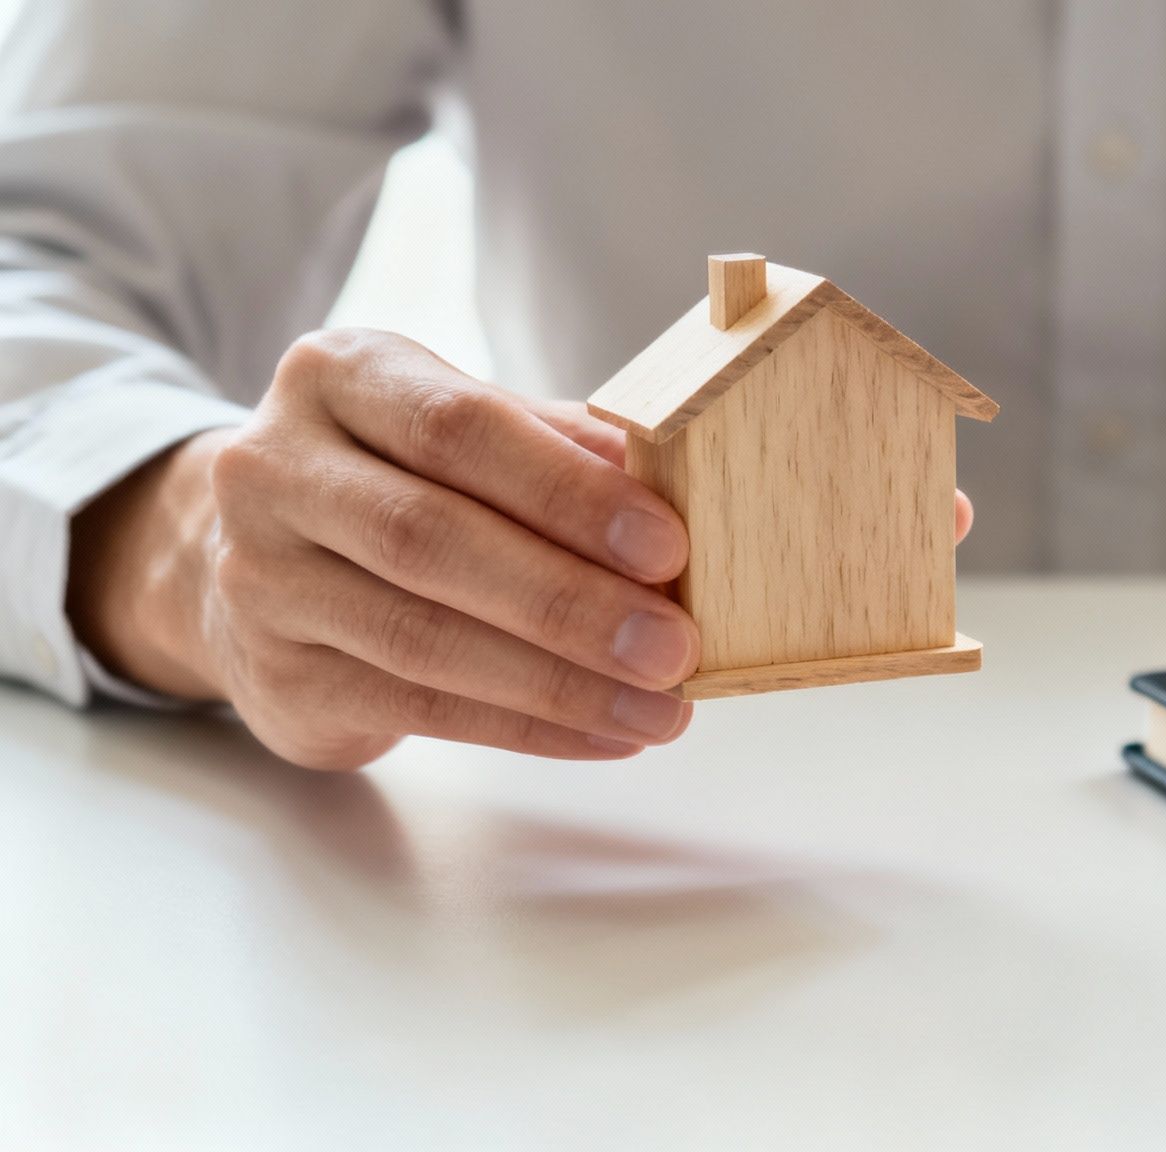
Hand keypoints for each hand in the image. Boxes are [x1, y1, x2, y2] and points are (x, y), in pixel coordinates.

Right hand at [69, 329, 982, 771]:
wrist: (244, 552)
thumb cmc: (398, 478)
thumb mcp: (465, 429)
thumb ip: (560, 446)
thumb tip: (674, 477)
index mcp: (341, 377)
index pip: (462, 428)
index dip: (569, 492)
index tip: (670, 544)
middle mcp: (276, 470)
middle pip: (435, 541)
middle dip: (571, 602)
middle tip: (678, 645)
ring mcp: (260, 580)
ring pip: (426, 640)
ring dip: (561, 683)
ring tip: (664, 707)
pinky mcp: (276, 676)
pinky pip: (420, 709)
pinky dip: (528, 727)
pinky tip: (608, 734)